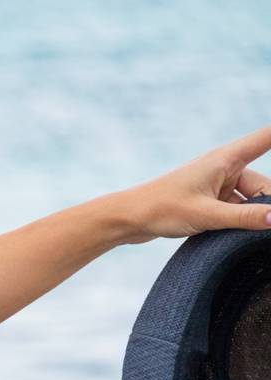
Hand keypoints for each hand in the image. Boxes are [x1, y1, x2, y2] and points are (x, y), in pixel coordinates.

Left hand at [117, 125, 270, 243]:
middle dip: (265, 207)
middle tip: (263, 224)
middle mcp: (225, 168)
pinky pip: (237, 211)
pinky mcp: (211, 201)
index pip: (267, 137)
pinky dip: (239, 223)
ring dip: (250, 219)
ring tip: (229, 231)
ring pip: (251, 203)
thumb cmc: (162, 210)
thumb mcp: (207, 215)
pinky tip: (229, 236)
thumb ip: (244, 219)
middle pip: (264, 185)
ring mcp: (218, 185)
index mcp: (226, 159)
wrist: (128, 219)